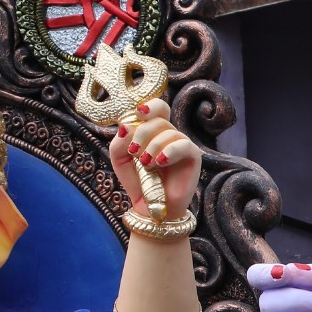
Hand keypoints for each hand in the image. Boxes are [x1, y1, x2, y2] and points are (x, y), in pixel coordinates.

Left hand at [109, 98, 202, 220]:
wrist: (151, 206)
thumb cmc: (138, 181)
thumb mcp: (120, 159)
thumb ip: (119, 142)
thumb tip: (126, 126)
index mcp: (154, 132)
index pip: (158, 109)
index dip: (150, 106)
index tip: (138, 112)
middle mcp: (169, 135)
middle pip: (160, 119)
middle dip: (143, 132)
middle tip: (134, 151)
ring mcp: (182, 145)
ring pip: (169, 132)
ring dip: (152, 146)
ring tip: (146, 164)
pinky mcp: (193, 157)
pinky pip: (183, 145)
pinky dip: (169, 151)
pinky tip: (160, 162)